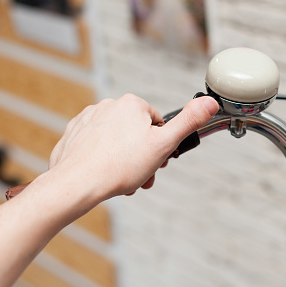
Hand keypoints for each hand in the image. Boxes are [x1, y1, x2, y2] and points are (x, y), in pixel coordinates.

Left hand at [46, 94, 217, 202]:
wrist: (77, 183)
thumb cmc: (119, 167)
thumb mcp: (163, 145)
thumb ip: (189, 122)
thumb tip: (210, 103)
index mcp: (132, 104)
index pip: (157, 124)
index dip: (160, 146)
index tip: (155, 162)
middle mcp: (109, 105)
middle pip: (136, 133)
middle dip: (141, 156)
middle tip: (140, 175)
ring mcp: (89, 118)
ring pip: (116, 140)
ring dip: (124, 159)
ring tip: (122, 178)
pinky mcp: (75, 133)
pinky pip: (96, 144)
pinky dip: (102, 157)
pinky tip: (103, 172)